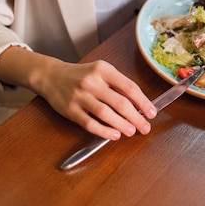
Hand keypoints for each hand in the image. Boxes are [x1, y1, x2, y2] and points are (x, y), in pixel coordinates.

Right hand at [38, 58, 156, 139]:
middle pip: (120, 102)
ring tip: (131, 132)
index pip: (129, 87)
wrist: (52, 76)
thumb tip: (138, 104)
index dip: (143, 102)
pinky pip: (90, 123)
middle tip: (145, 127)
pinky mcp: (70, 110)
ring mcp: (80, 96)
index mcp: (103, 70)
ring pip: (105, 114)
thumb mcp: (101, 71)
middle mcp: (92, 82)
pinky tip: (114, 135)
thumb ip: (117, 84)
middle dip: (136, 117)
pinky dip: (104, 131)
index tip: (152, 113)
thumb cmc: (82, 75)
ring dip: (121, 125)